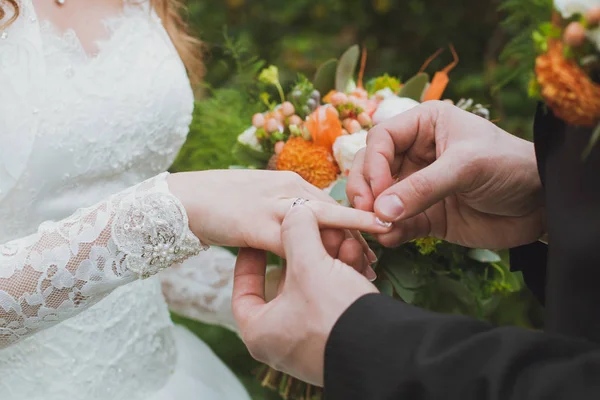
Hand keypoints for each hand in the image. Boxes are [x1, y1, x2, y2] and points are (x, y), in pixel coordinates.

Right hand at [168, 170, 390, 256]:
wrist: (183, 199)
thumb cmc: (220, 202)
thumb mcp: (260, 200)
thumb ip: (284, 211)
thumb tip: (301, 230)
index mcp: (291, 182)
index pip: (331, 204)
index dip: (354, 224)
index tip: (372, 241)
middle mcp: (289, 188)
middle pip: (335, 213)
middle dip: (359, 238)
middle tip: (376, 261)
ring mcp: (274, 203)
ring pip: (324, 223)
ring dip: (347, 246)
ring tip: (368, 267)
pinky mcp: (258, 223)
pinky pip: (295, 242)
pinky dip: (316, 255)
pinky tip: (330, 270)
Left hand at [232, 205, 376, 385]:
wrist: (388, 351)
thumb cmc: (334, 314)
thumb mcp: (309, 265)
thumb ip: (296, 231)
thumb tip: (295, 210)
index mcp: (260, 332)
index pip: (244, 290)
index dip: (250, 260)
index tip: (258, 240)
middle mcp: (282, 342)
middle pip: (286, 284)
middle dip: (305, 252)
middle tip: (315, 230)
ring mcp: (311, 344)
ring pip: (314, 289)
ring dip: (328, 258)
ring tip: (345, 239)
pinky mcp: (338, 340)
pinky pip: (333, 302)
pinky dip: (342, 276)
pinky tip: (356, 256)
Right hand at [347, 101, 544, 248]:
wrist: (542, 204)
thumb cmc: (509, 166)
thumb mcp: (467, 167)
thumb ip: (423, 188)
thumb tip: (381, 211)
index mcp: (424, 126)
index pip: (381, 139)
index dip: (373, 164)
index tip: (376, 191)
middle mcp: (415, 154)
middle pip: (371, 168)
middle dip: (364, 189)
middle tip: (366, 211)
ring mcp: (418, 186)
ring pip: (379, 197)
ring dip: (372, 213)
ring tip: (377, 228)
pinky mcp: (425, 215)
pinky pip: (397, 223)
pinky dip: (390, 231)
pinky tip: (391, 238)